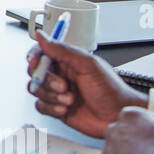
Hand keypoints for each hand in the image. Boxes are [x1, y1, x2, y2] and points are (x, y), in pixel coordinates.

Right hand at [25, 31, 145, 137]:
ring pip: (36, 90)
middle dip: (46, 81)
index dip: (35, 57)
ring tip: (70, 99)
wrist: (118, 116)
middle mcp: (61, 75)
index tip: (36, 62)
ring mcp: (58, 92)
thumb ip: (63, 50)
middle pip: (35, 72)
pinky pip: (40, 106)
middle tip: (63, 85)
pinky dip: (51, 108)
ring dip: (52, 96)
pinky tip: (65, 108)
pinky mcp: (57, 108)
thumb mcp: (88, 65)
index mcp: (68, 61)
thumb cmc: (111, 90)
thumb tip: (43, 37)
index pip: (42, 53)